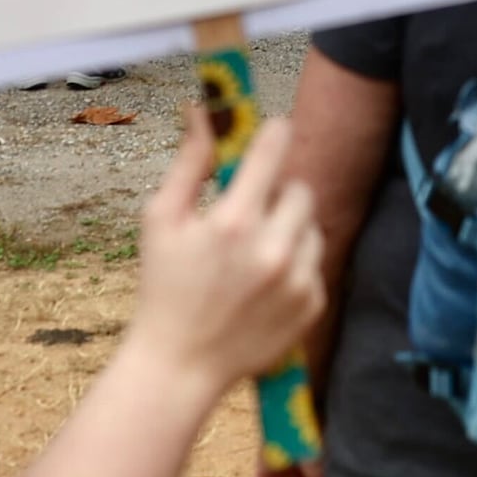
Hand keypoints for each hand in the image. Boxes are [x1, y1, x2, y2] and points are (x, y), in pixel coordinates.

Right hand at [130, 106, 326, 399]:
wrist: (181, 365)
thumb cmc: (163, 288)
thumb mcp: (161, 220)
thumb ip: (189, 162)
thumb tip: (201, 110)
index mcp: (234, 221)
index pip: (272, 150)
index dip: (274, 132)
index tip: (274, 128)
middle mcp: (273, 248)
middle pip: (300, 189)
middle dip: (278, 192)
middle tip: (251, 211)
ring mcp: (297, 280)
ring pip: (312, 227)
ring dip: (289, 229)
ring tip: (255, 253)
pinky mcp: (312, 305)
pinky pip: (315, 264)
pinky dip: (296, 266)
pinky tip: (264, 284)